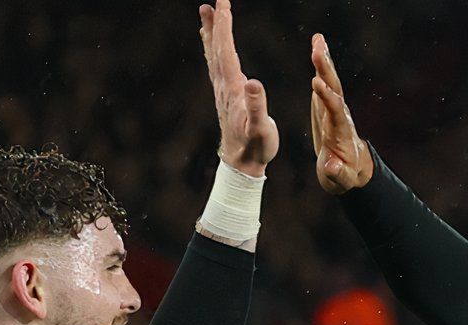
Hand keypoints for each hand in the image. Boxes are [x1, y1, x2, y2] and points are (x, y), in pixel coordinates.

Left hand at [200, 0, 276, 176]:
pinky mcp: (226, 97)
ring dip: (211, 36)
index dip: (224, 26)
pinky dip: (216, 52)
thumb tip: (253, 82)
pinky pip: (218, 68)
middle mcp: (224, 86)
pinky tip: (218, 50)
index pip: (227, 50)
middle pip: (216, 50)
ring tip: (207, 17)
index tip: (223, 3)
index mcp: (233, 88)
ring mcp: (223, 92)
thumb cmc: (255, 147)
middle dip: (214, 25)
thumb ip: (257, 105)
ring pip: (215, 57)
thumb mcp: (260, 127)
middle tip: (210, 3)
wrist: (242, 165)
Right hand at [307, 33, 374, 193]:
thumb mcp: (340, 180)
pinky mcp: (327, 105)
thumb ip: (337, 174)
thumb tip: (332, 167)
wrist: (352, 170)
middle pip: (334, 90)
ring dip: (324, 61)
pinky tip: (317, 47)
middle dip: (326, 71)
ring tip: (317, 40)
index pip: (335, 111)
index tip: (316, 84)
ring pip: (330, 82)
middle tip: (317, 51)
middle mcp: (339, 116)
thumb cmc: (345, 176)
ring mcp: (334, 109)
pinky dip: (321, 65)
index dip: (327, 98)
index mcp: (341, 132)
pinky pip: (325, 82)